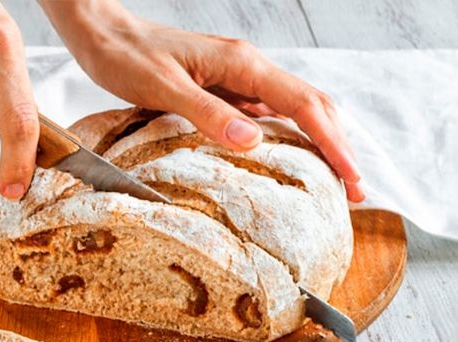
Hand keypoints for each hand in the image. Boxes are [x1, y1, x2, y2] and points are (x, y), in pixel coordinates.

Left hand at [40, 1, 363, 201]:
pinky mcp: (224, 88)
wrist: (103, 34)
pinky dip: (288, 139)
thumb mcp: (163, 88)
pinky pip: (267, 114)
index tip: (351, 178)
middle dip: (337, 147)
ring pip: (293, 110)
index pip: (304, 106)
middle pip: (311, 106)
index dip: (332, 144)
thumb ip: (208, 114)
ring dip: (318, 143)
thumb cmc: (127, 57)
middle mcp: (248, 68)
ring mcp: (238, 78)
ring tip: (333, 182)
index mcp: (242, 65)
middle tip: (354, 191)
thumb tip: (253, 142)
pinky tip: (288, 162)